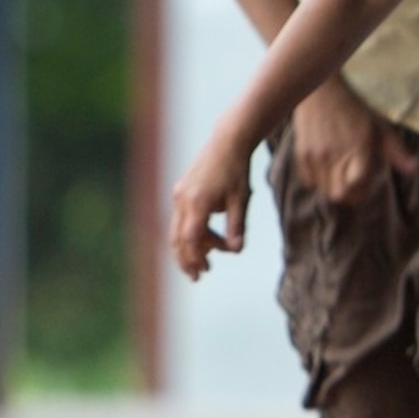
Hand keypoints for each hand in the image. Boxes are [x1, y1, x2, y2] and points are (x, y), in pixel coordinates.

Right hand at [171, 127, 257, 279]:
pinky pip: (181, 218)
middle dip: (186, 260)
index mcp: (198, 203)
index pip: (190, 239)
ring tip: (208, 259)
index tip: (203, 272)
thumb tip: (236, 250)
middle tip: (198, 277)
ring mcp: (179, 194)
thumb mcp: (241, 200)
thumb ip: (237, 226)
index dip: (195, 259)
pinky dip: (191, 232)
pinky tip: (208, 238)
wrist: (228, 141)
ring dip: (189, 247)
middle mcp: (183, 199)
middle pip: (177, 238)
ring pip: (177, 229)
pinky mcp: (182, 190)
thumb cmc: (237, 170)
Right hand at [291, 79, 409, 205]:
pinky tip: (327, 170)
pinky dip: (318, 181)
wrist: (321, 91)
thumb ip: (396, 150)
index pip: (357, 185)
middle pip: (339, 194)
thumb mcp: (380, 126)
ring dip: (334, 188)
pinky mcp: (302, 153)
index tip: (368, 184)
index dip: (363, 190)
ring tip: (342, 176)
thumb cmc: (354, 109)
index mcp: (358, 148)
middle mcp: (335, 154)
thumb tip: (414, 168)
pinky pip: (309, 181)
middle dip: (349, 195)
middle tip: (355, 185)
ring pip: (323, 190)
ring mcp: (316, 155)